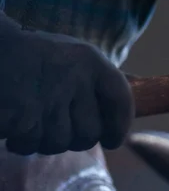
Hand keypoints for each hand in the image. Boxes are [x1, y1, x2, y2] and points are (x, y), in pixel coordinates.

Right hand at [0, 13, 133, 155]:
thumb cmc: (37, 55)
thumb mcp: (76, 56)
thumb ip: (97, 81)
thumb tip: (120, 115)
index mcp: (92, 61)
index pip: (121, 101)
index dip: (120, 126)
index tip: (113, 139)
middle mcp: (75, 79)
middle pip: (89, 133)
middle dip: (77, 139)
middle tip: (63, 129)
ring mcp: (48, 99)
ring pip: (59, 143)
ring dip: (46, 140)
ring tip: (35, 120)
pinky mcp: (22, 117)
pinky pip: (30, 145)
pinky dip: (22, 141)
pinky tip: (17, 124)